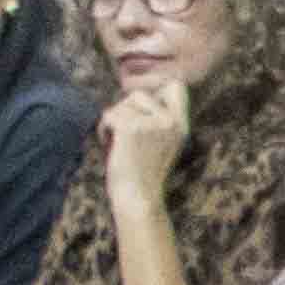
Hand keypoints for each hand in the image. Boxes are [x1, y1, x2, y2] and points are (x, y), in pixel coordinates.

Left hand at [103, 78, 187, 195]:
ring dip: (114, 120)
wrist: (138, 199)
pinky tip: (109, 144)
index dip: (156, 85)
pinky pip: (109, 115)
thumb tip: (137, 93)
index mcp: (181, 125)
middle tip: (123, 133)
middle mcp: (170, 121)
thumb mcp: (163, 143)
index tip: (140, 102)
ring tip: (117, 141)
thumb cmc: (144, 174)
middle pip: (139, 94)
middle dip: (125, 110)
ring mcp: (152, 123)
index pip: (176, 86)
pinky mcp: (131, 128)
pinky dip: (103, 129)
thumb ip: (158, 119)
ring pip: (122, 104)